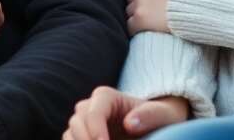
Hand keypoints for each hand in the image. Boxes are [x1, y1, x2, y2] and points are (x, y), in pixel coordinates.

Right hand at [64, 86, 188, 139]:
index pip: (93, 113)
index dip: (96, 132)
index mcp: (105, 97)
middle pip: (77, 123)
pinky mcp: (83, 137)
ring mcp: (84, 122)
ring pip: (70, 135)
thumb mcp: (163, 114)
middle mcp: (90, 107)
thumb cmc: (160, 116)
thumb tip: (129, 124)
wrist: (155, 124)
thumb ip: (149, 116)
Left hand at [127, 0, 208, 34]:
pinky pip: (130, 26)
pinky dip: (137, 29)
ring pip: (130, 11)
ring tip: (151, 25)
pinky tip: (146, 33)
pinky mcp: (141, 19)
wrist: (207, 6)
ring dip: (139, 17)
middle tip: (153, 13)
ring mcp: (141, 2)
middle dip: (141, 3)